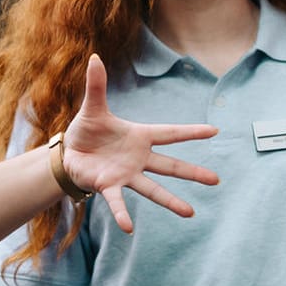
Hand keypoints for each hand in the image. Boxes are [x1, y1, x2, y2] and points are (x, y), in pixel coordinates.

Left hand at [62, 54, 219, 232]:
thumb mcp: (93, 107)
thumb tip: (94, 56)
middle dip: (192, 173)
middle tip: (216, 180)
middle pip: (170, 166)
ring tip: (190, 212)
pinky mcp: (109, 186)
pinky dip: (123, 214)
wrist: (69, 153)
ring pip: (153, 189)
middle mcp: (138, 158)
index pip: (170, 133)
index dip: (191, 132)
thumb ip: (97, 85)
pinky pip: (118, 201)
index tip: (214, 131)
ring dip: (170, 201)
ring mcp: (126, 174)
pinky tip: (129, 228)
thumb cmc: (87, 131)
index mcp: (139, 136)